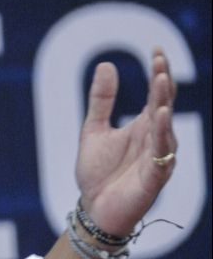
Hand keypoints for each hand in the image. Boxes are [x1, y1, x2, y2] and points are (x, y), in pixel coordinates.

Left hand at [75, 48, 177, 236]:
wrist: (93, 209)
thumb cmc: (97, 172)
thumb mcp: (93, 130)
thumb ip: (101, 101)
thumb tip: (106, 64)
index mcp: (143, 125)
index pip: (156, 93)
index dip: (158, 71)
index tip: (155, 50)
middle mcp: (155, 137)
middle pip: (164, 104)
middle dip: (163, 82)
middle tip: (159, 61)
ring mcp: (157, 155)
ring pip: (165, 125)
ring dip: (163, 103)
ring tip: (161, 80)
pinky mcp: (155, 175)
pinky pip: (161, 152)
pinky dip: (161, 133)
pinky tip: (160, 115)